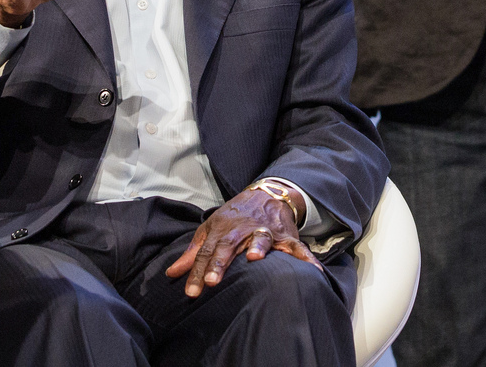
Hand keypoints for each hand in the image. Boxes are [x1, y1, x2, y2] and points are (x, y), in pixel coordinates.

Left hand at [164, 188, 314, 297]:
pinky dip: (305, 258)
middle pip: (228, 246)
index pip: (206, 252)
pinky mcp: (285, 236)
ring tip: (253, 258)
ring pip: (260, 238)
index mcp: (222, 229)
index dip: (197, 271)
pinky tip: (313, 271)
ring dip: (258, 247)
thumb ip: (193, 253)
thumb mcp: (211, 229)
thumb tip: (171, 274)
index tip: (191, 292)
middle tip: (211, 281)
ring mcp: (265, 231)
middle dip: (220, 263)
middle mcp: (242, 230)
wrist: (266, 193)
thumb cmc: (235, 217)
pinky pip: (296, 248)